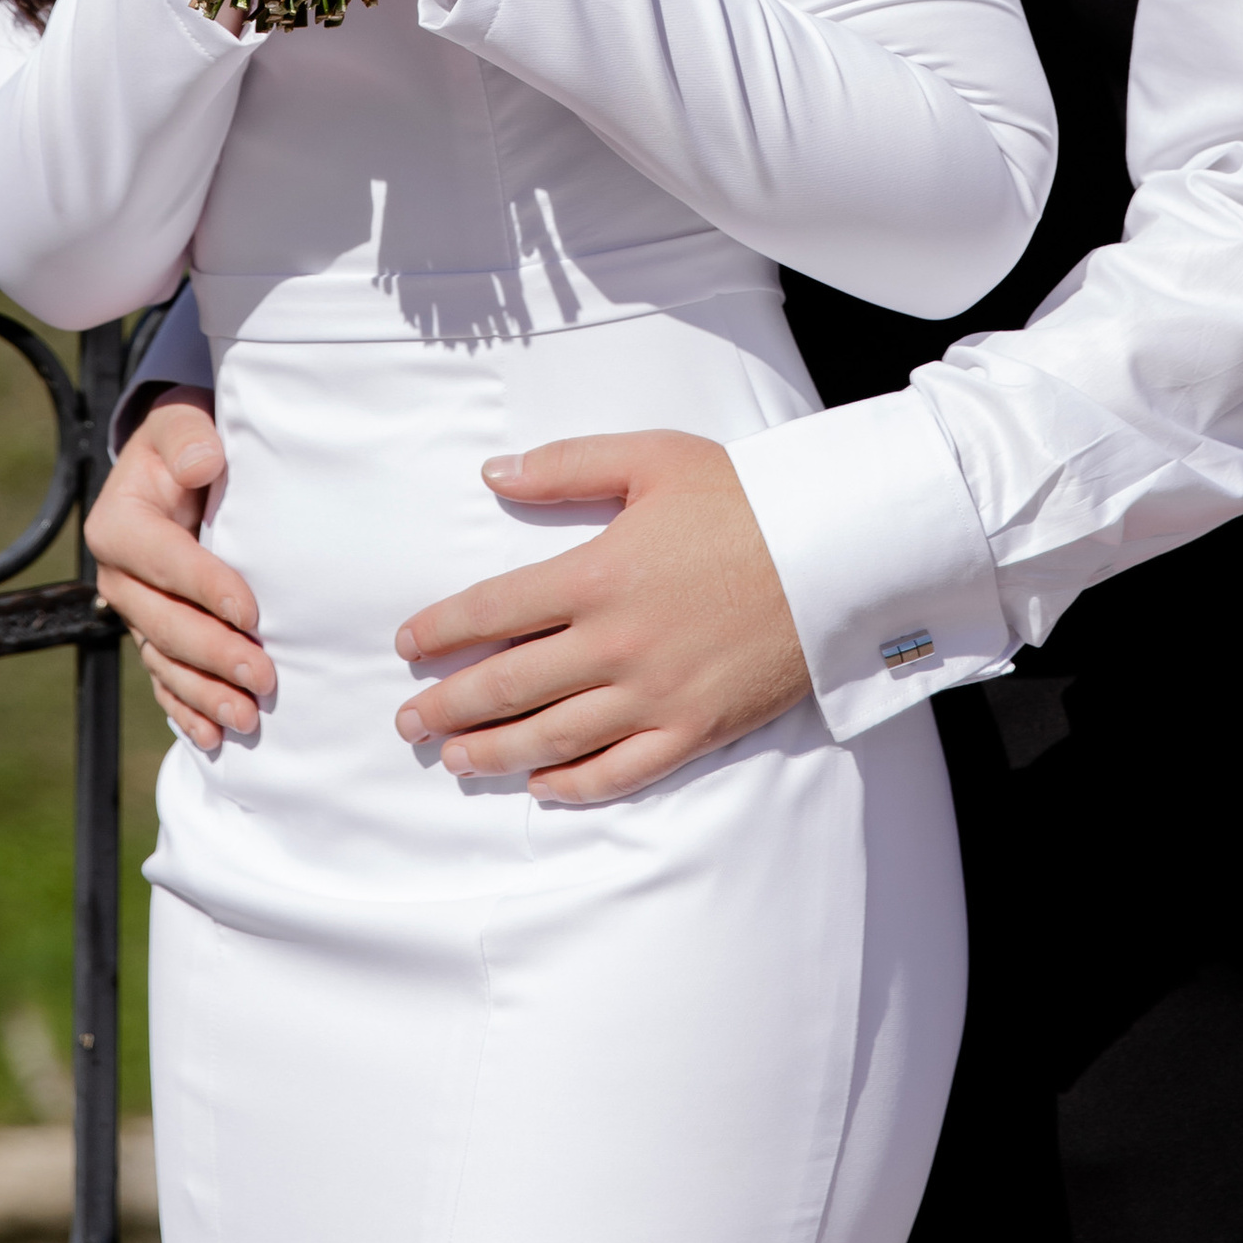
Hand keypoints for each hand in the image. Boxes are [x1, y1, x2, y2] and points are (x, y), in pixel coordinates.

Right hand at [86, 390, 273, 753]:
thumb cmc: (186, 442)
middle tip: (264, 677)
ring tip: (248, 717)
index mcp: (118, 524)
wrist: (179, 465)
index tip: (251, 611)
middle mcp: (118, 576)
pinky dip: (187, 710)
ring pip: (165, 661)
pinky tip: (213, 737)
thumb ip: (188, 437)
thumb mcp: (182, 424)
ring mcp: (133, 613)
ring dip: (205, 694)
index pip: (164, 560)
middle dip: (214, 655)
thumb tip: (204, 462)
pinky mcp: (152, 635)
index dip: (206, 586)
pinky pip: (164, 679)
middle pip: (164, 624)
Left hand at [391, 431, 813, 802]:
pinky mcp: (694, 730)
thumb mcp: (653, 457)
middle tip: (408, 722)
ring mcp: (655, 694)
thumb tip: (493, 473)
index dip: (441, 631)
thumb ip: (567, 464)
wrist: (834, 551)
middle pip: (509, 685)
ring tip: (455, 758)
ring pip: (553, 737)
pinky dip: (574, 785)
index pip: (494, 611)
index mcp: (598, 573)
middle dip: (449, 706)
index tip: (408, 646)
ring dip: (494, 751)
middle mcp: (616, 642)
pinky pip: (621, 771)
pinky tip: (541, 785)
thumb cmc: (742, 498)